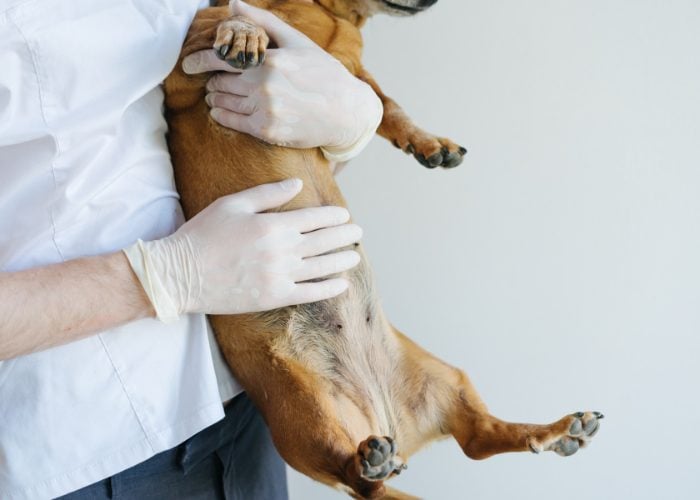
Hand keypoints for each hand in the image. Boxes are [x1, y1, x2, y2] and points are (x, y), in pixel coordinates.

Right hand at [123, 179, 361, 320]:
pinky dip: (328, 288)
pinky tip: (341, 285)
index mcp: (272, 225)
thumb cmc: (203, 235)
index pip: (314, 219)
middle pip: (323, 241)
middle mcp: (281, 250)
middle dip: (344, 236)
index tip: (345, 216)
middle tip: (358, 233)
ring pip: (321, 267)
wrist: (181, 274)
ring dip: (341, 260)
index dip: (333, 217)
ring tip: (355, 256)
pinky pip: (309, 293)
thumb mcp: (232, 204)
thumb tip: (297, 185)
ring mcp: (279, 276)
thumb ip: (268, 194)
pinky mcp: (273, 297)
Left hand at [182, 0, 382, 156]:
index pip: (222, 58)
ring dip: (216, 98)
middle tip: (214, 82)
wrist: (346, 112)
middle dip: (214, 81)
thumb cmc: (323, 73)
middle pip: (219, 82)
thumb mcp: (297, 41)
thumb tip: (232, 4)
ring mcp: (265, 110)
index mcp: (269, 60)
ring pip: (222, 102)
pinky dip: (221, 115)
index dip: (200, 61)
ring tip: (218, 96)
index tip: (188, 65)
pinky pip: (231, 121)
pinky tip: (222, 111)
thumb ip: (263, 21)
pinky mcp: (267, 131)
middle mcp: (264, 85)